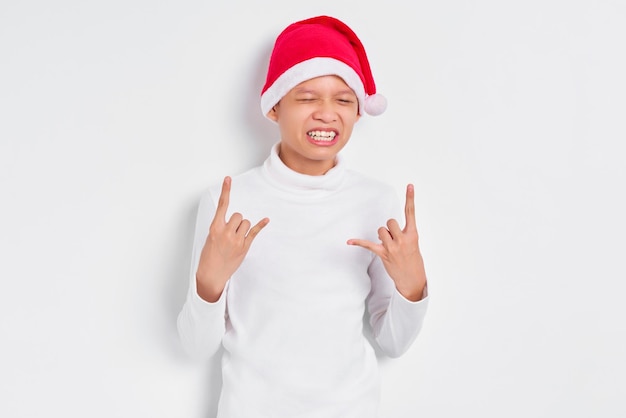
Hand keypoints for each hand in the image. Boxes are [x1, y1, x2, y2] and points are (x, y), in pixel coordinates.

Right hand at [196, 176, 268, 301]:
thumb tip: (232, 221)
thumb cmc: (209, 255)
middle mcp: (226, 232)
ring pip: (246, 223)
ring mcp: (236, 240)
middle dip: (236, 221)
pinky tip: (266, 220)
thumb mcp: (210, 238)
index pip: (222, 206)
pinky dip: (261, 225)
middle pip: (238, 215)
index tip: (228, 179)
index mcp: (215, 228)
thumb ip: (220, 227)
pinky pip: (254, 232)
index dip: (226, 191)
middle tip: (231, 232)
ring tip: (236, 239)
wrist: (211, 274)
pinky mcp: (244, 247)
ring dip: (243, 228)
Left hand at [347, 184, 425, 301]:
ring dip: (383, 236)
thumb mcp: (414, 244)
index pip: (411, 212)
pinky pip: (368, 245)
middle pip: (389, 221)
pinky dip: (358, 242)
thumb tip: (386, 230)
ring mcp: (393, 247)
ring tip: (390, 246)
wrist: (413, 280)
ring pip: (381, 230)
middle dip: (390, 228)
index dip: (410, 198)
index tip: (410, 185)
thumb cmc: (413, 260)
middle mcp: (403, 239)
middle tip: (395, 239)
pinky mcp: (383, 254)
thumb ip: (402, 233)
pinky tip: (349, 241)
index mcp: (413, 234)